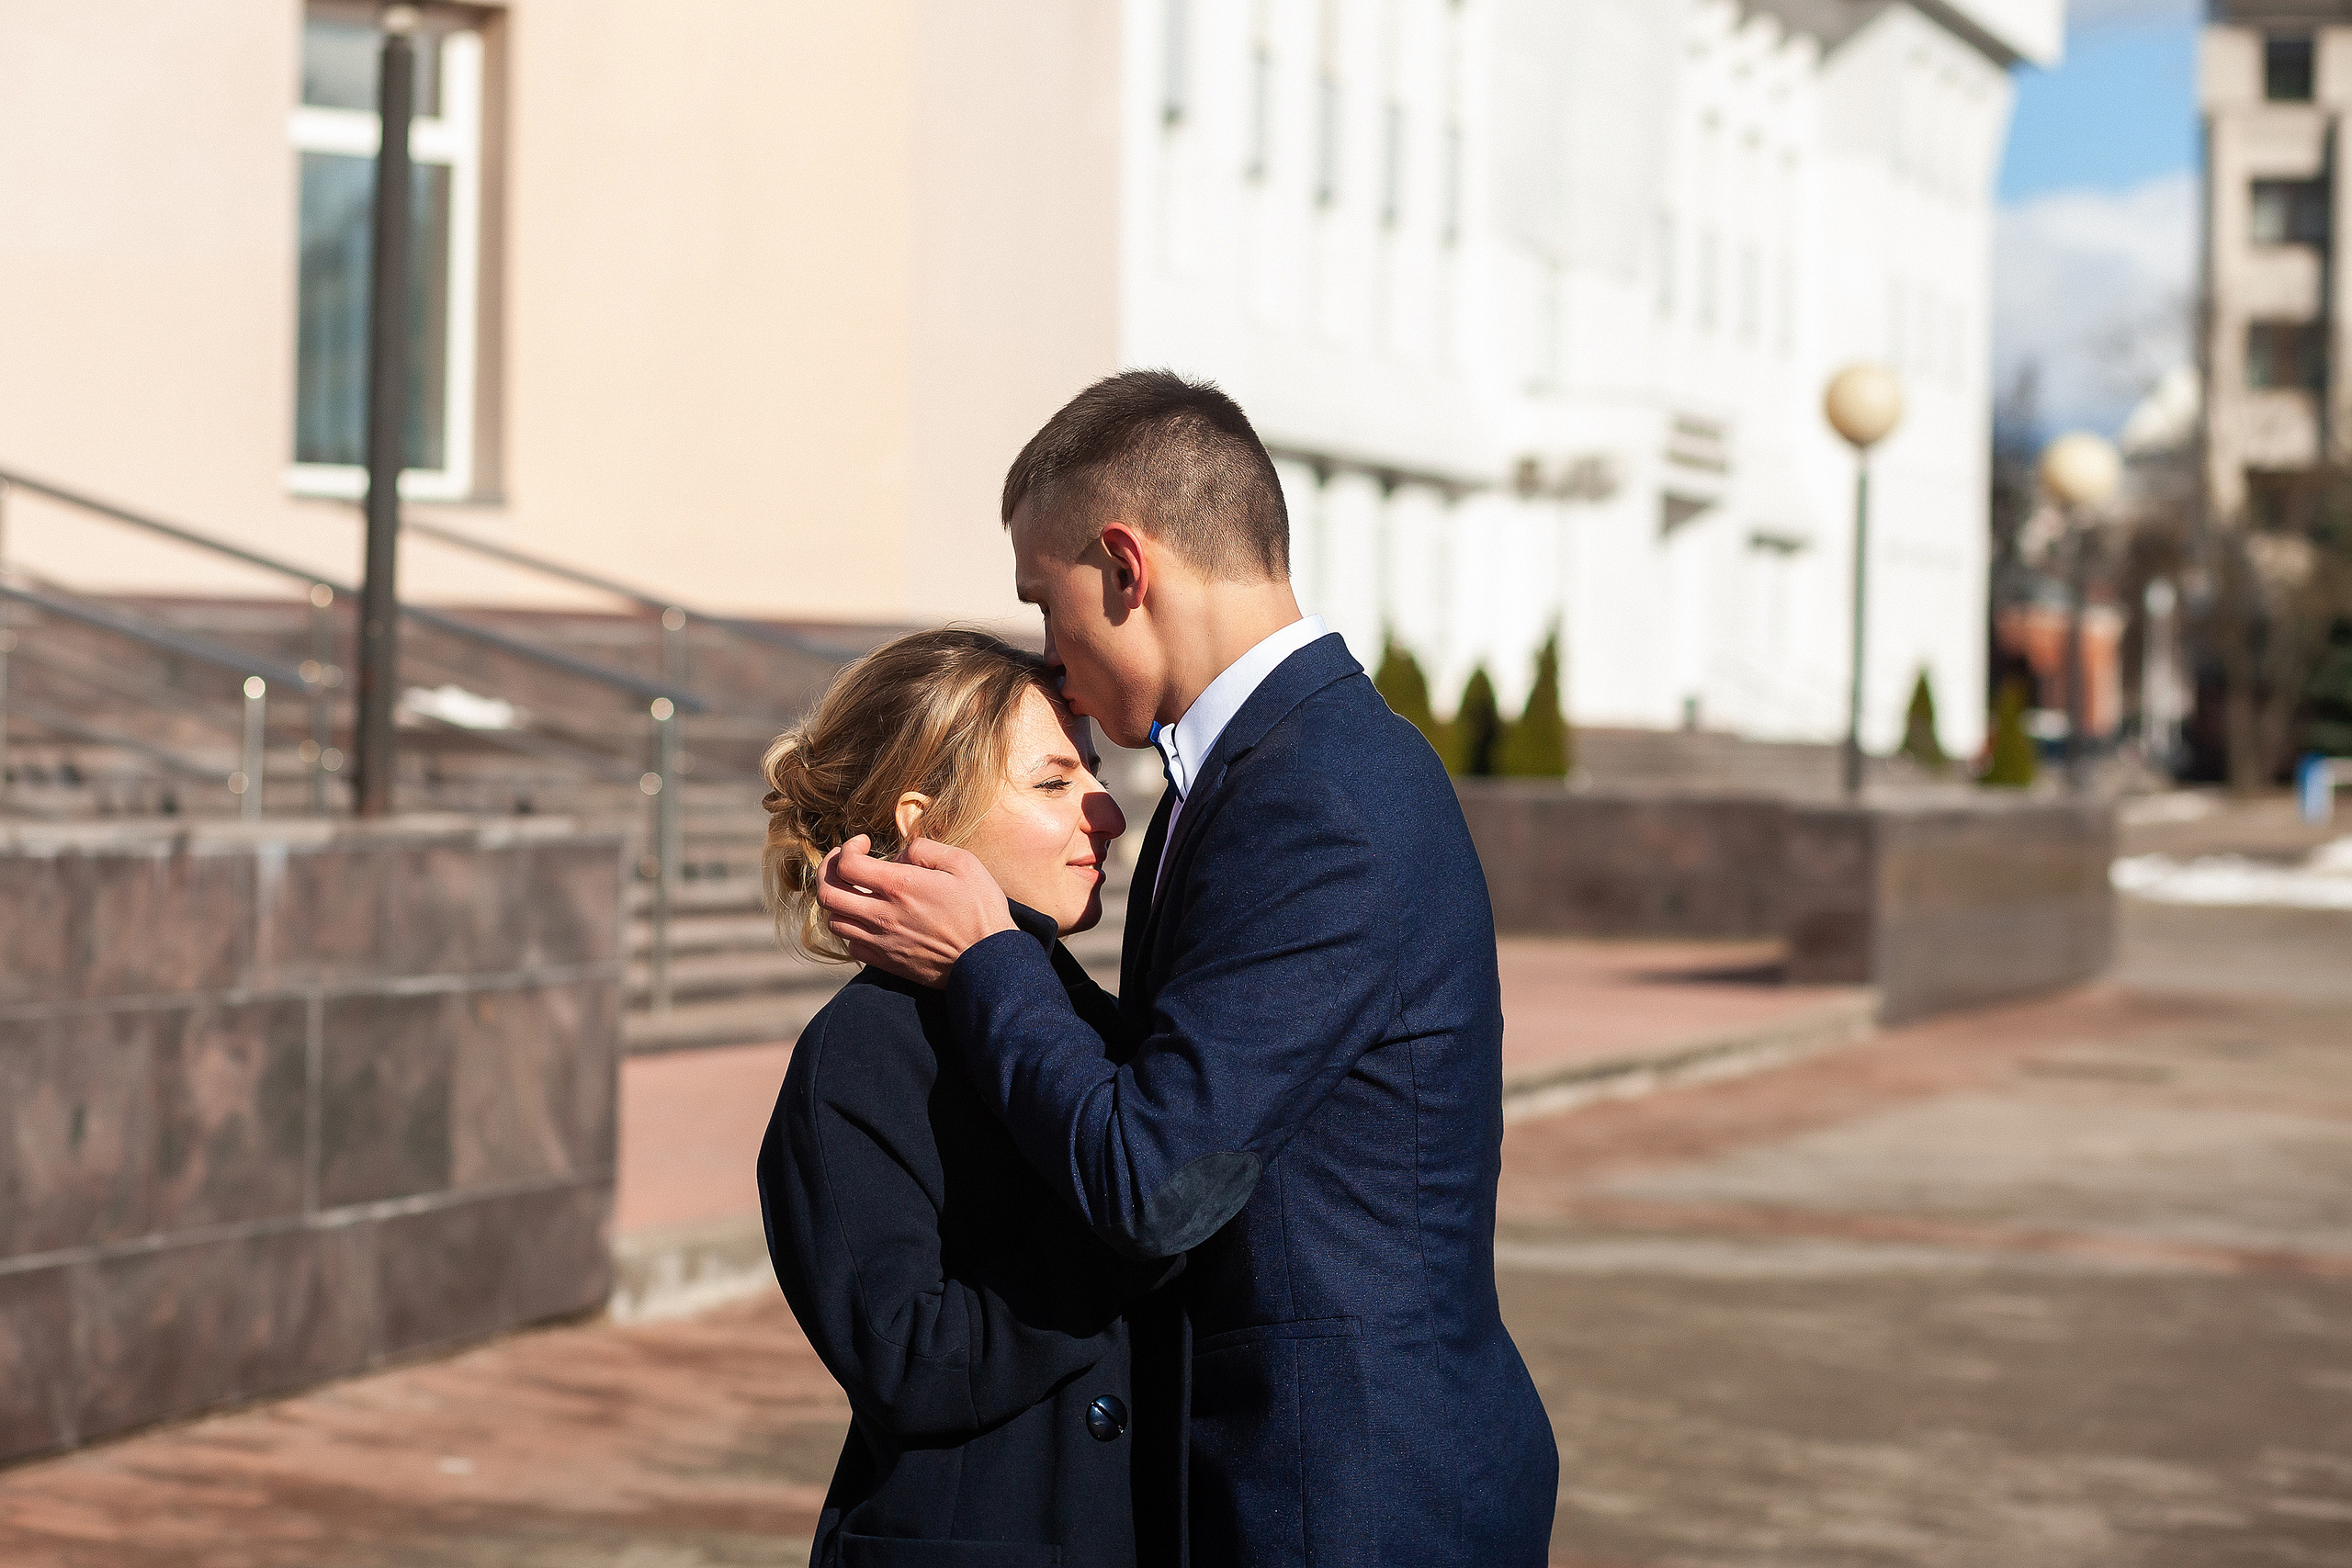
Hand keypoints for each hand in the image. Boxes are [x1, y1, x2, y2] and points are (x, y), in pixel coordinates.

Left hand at [816, 834, 1017, 987]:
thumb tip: (901, 852)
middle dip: (828, 871)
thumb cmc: (981, 910)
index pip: (846, 864)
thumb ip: (926, 849)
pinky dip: (851, 928)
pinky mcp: (886, 962)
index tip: (864, 843)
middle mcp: (883, 915)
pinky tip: (868, 918)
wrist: (989, 962)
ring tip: (854, 890)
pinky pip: (851, 944)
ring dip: (838, 900)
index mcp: (900, 886)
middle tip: (844, 862)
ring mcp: (882, 941)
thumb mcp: (963, 864)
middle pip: (827, 893)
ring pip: (834, 920)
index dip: (847, 847)